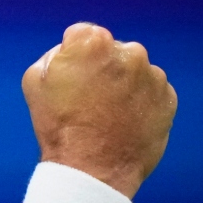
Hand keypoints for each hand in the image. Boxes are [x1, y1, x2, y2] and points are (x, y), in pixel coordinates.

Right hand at [22, 22, 176, 198]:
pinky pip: (151, 90)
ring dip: (123, 83)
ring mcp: (152, 76)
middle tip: (90, 96)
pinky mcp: (168, 98)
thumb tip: (72, 52)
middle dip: (102, 67)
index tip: (71, 75)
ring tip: (108, 112)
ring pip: (134, 70)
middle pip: (111, 51)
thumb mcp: (34, 79)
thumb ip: (55, 54)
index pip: (82, 34)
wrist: (91, 169)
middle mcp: (128, 52)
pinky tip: (124, 119)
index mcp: (93, 42)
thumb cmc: (58, 124)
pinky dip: (140, 100)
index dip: (73, 55)